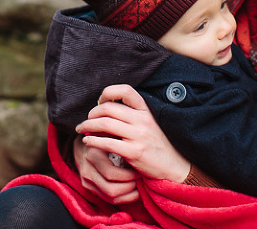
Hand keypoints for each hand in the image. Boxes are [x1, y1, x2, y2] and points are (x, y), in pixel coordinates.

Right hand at [73, 134, 139, 203]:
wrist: (83, 145)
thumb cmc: (103, 138)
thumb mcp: (110, 135)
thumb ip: (121, 139)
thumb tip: (141, 147)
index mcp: (93, 154)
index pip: (111, 173)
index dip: (129, 175)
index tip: (139, 169)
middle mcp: (87, 169)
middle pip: (111, 189)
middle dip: (130, 186)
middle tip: (140, 178)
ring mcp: (86, 180)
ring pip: (110, 196)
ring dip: (128, 194)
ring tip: (138, 184)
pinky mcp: (88, 187)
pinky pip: (107, 199)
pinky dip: (123, 197)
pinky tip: (132, 191)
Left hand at [76, 84, 191, 183]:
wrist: (174, 166)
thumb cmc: (157, 145)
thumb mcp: (149, 124)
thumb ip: (132, 115)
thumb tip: (105, 109)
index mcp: (146, 110)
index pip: (125, 90)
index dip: (108, 93)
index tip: (100, 102)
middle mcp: (142, 120)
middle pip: (109, 108)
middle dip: (92, 113)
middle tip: (86, 120)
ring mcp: (139, 136)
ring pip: (105, 124)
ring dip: (88, 125)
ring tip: (82, 129)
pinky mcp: (134, 152)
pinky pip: (107, 143)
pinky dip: (92, 141)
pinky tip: (88, 142)